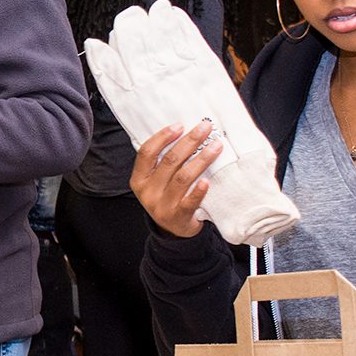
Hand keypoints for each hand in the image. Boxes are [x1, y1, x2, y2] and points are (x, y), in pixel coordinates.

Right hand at [130, 121, 223, 239]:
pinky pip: (189, 202)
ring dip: (201, 159)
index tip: (180, 125)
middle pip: (169, 161)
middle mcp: (148, 192)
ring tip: (216, 146)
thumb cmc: (168, 196)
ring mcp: (162, 206)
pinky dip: (198, 190)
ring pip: (182, 178)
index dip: (162, 137)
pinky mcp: (178, 218)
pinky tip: (207, 180)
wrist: (174, 230)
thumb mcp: (157, 181)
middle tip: (205, 127)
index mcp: (139, 179)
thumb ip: (163, 161)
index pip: (147, 153)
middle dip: (189, 142)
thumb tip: (185, 131)